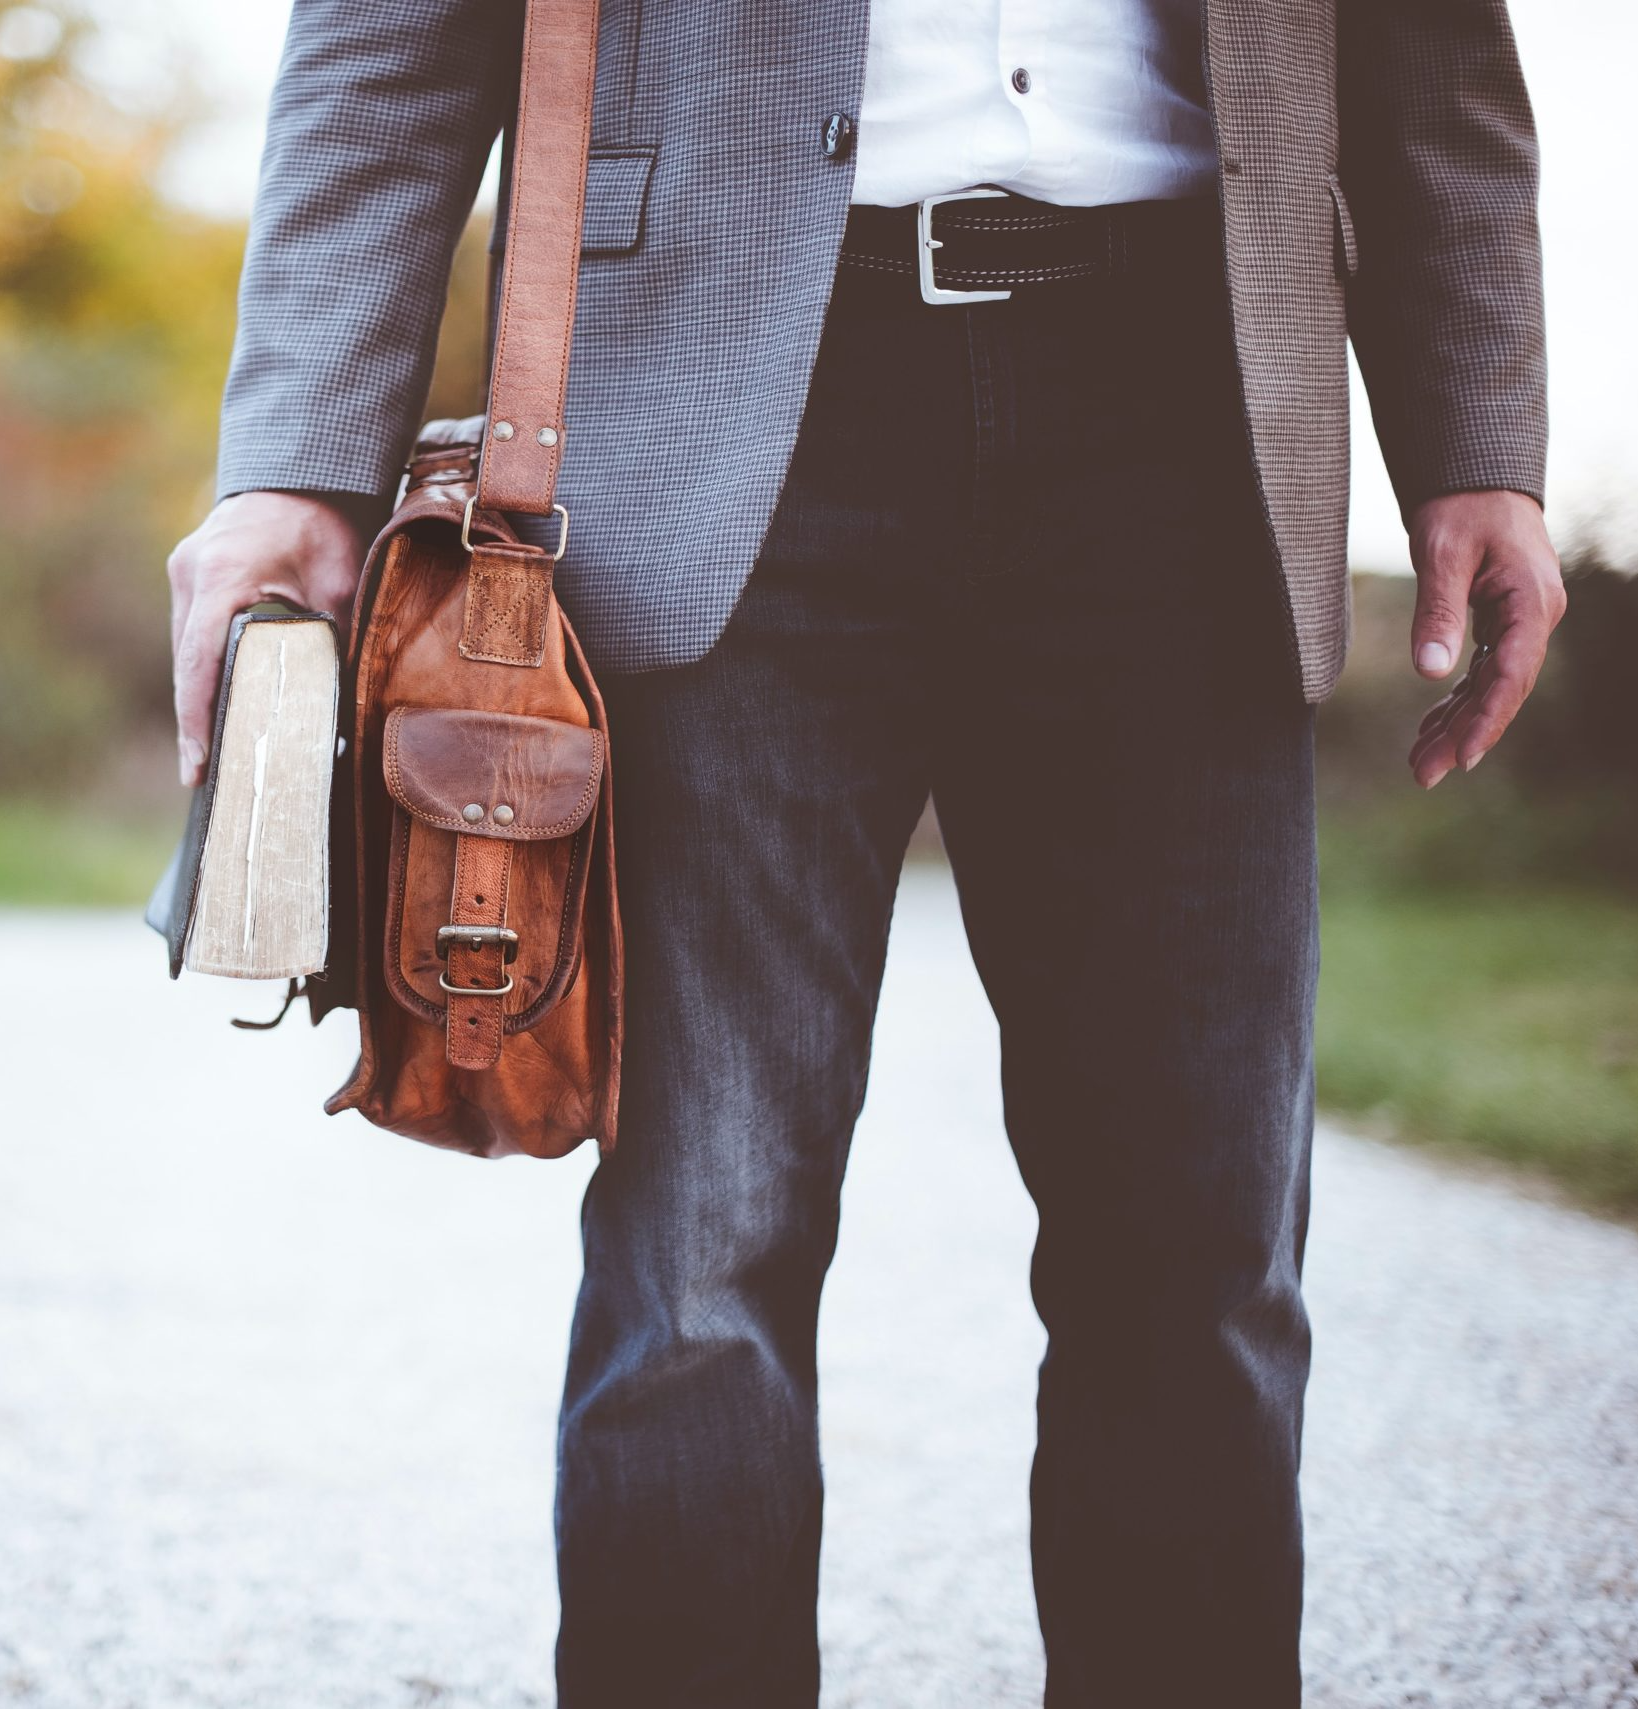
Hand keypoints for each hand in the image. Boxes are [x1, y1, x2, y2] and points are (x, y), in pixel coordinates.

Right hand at [168, 491, 370, 785]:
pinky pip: (194, 635)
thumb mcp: (341, 581)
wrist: (302, 474)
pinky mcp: (190, 577)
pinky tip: (224, 707)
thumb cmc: (324, 525)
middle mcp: (191, 573)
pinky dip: (209, 671)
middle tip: (211, 778)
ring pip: (188, 651)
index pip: (199, 660)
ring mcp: (185, 573)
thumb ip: (335, 636)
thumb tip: (344, 702)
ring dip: (202, 697)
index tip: (196, 766)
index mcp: (223, 574)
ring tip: (216, 756)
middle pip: (188, 663)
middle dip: (197, 720)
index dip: (195, 718)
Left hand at [1405, 489, 1564, 788]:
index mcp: (1531, 601)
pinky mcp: (1501, 626)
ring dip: (1456, 727)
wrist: (1476, 481)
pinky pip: (1480, 674)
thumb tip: (1430, 672)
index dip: (1488, 719)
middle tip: (1423, 775)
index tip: (1463, 758)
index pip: (1512, 673)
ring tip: (1419, 766)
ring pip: (1489, 688)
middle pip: (1502, 690)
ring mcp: (1520, 625)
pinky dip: (1455, 703)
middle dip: (1464, 735)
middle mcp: (1534, 618)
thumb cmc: (1461, 508)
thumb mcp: (1441, 554)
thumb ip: (1438, 611)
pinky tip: (1429, 732)